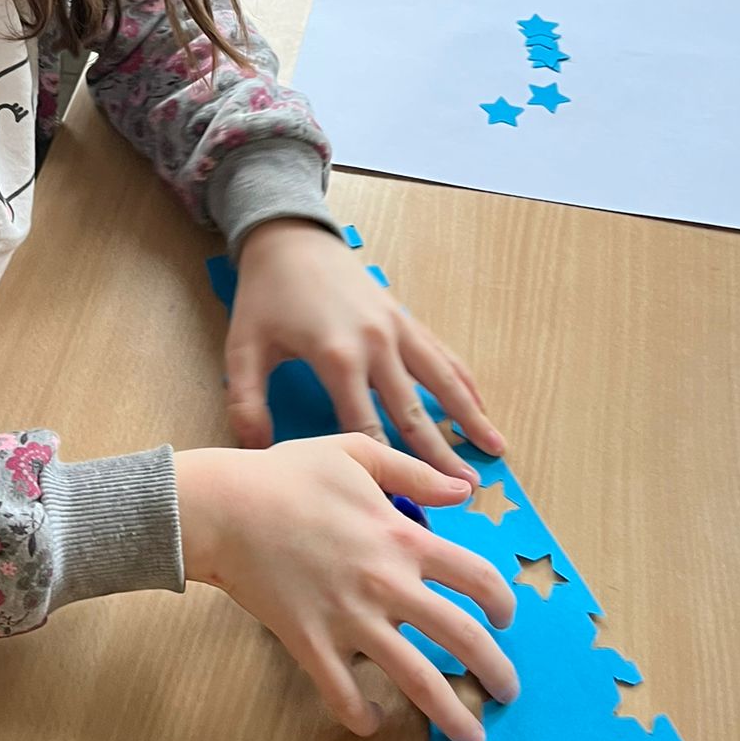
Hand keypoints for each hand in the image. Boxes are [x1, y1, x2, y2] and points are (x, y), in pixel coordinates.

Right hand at [174, 435, 517, 740]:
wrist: (224, 507)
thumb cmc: (287, 474)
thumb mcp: (357, 455)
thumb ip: (414, 475)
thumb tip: (465, 491)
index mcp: (403, 538)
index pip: (477, 578)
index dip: (502, 602)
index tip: (505, 619)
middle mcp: (387, 584)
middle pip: (462, 638)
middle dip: (495, 671)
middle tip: (507, 693)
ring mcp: (350, 620)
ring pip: (417, 680)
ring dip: (452, 714)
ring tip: (472, 738)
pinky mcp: (311, 644)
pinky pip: (344, 696)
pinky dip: (362, 717)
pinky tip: (373, 723)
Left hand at [224, 221, 503, 478]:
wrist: (290, 238)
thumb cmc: (265, 296)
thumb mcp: (242, 348)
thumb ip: (246, 402)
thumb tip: (259, 453)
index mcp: (336, 358)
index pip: (365, 428)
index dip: (383, 468)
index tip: (402, 502)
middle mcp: (376, 344)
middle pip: (414, 412)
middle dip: (441, 454)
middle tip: (468, 491)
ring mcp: (397, 328)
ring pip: (442, 380)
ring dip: (470, 416)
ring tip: (496, 450)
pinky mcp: (406, 316)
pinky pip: (442, 354)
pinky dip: (464, 382)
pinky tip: (481, 406)